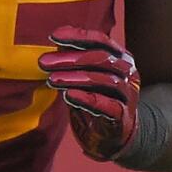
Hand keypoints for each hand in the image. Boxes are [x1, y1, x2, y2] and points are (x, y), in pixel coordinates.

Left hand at [38, 25, 140, 160]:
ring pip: (105, 80)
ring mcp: (128, 94)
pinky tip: (69, 95)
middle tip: (44, 62)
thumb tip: (55, 39)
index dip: (78, 36)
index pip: (100, 40)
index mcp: (119, 56)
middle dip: (70, 59)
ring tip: (52, 79)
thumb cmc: (95, 98)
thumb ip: (73, 58)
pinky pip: (108, 105)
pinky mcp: (123, 116)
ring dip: (75, 78)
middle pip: (101, 58)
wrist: (111, 135)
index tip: (53, 36)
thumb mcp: (83, 75)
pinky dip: (88, 99)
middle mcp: (127, 72)